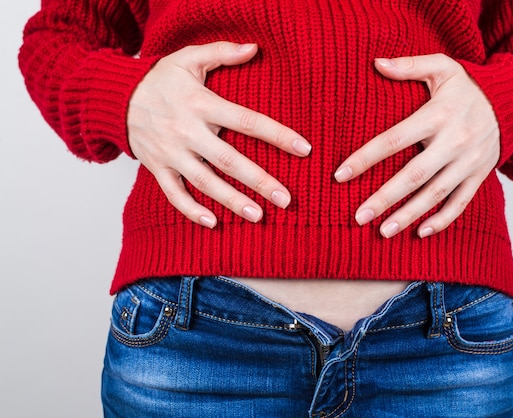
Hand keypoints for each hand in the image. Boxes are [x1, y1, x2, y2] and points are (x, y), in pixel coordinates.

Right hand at [127, 42, 310, 227]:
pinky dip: (191, 210)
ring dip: (232, 201)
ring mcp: (171, 153)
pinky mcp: (157, 168)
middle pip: (229, 160)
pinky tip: (213, 223)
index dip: (277, 135)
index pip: (246, 120)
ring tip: (258, 216)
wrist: (114, 97)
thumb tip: (254, 48)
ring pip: (204, 182)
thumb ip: (221, 52)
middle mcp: (187, 131)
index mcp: (201, 104)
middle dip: (259, 181)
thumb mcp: (188, 58)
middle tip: (286, 199)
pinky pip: (174, 194)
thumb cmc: (159, 79)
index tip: (303, 149)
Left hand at [334, 54, 499, 237]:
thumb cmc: (469, 86)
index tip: (340, 175)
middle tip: (358, 217)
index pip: (394, 140)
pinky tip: (420, 233)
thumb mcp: (443, 68)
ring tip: (383, 231)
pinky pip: (460, 203)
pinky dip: (442, 220)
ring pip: (435, 194)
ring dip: (408, 215)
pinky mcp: (479, 175)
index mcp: (438, 116)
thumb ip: (410, 65)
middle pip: (413, 175)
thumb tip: (376, 63)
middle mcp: (453, 142)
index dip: (366, 158)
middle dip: (384, 198)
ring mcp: (468, 162)